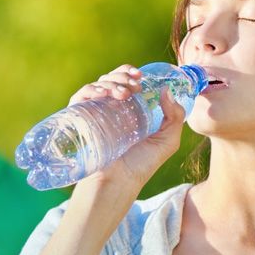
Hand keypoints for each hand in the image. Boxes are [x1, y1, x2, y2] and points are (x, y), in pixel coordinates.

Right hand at [73, 64, 186, 191]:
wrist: (120, 182)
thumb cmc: (142, 165)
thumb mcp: (168, 140)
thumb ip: (175, 116)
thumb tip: (166, 90)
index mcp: (128, 110)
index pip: (124, 82)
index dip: (130, 73)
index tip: (141, 76)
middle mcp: (109, 109)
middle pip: (110, 79)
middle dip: (122, 75)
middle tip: (135, 85)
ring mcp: (94, 113)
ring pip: (97, 85)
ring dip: (111, 82)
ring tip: (125, 93)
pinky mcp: (80, 120)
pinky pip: (80, 97)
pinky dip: (92, 90)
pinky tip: (105, 94)